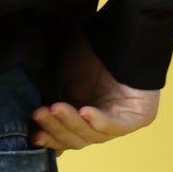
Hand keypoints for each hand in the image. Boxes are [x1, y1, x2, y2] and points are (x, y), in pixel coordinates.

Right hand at [30, 34, 160, 151]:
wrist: (118, 31)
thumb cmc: (87, 51)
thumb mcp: (60, 81)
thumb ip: (49, 107)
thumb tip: (32, 133)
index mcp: (82, 117)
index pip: (65, 139)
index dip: (49, 138)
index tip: (32, 134)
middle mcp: (101, 122)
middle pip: (77, 139)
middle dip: (56, 128)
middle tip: (39, 113)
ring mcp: (121, 120)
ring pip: (93, 134)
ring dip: (72, 123)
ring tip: (55, 108)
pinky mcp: (140, 116)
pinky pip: (116, 126)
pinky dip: (98, 121)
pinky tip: (84, 111)